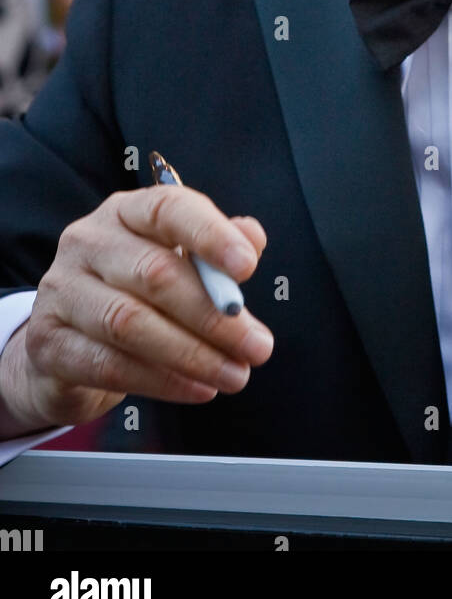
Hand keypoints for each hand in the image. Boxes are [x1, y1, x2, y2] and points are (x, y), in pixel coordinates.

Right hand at [0, 186, 272, 436]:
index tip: (248, 268)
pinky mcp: (48, 343)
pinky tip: (196, 389)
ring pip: (131, 323)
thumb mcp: (177, 262)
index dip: (210, 236)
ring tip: (234, 374)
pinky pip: (109, 365)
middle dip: (214, 315)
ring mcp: (62, 291)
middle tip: (256, 346)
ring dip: (192, 355)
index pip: (167, 208)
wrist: (68, 344)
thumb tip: (251, 239)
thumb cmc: (134, 294)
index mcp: (126, 212)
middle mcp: (88, 242)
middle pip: (155, 273)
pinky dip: (161, 381)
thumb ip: (215, 250)